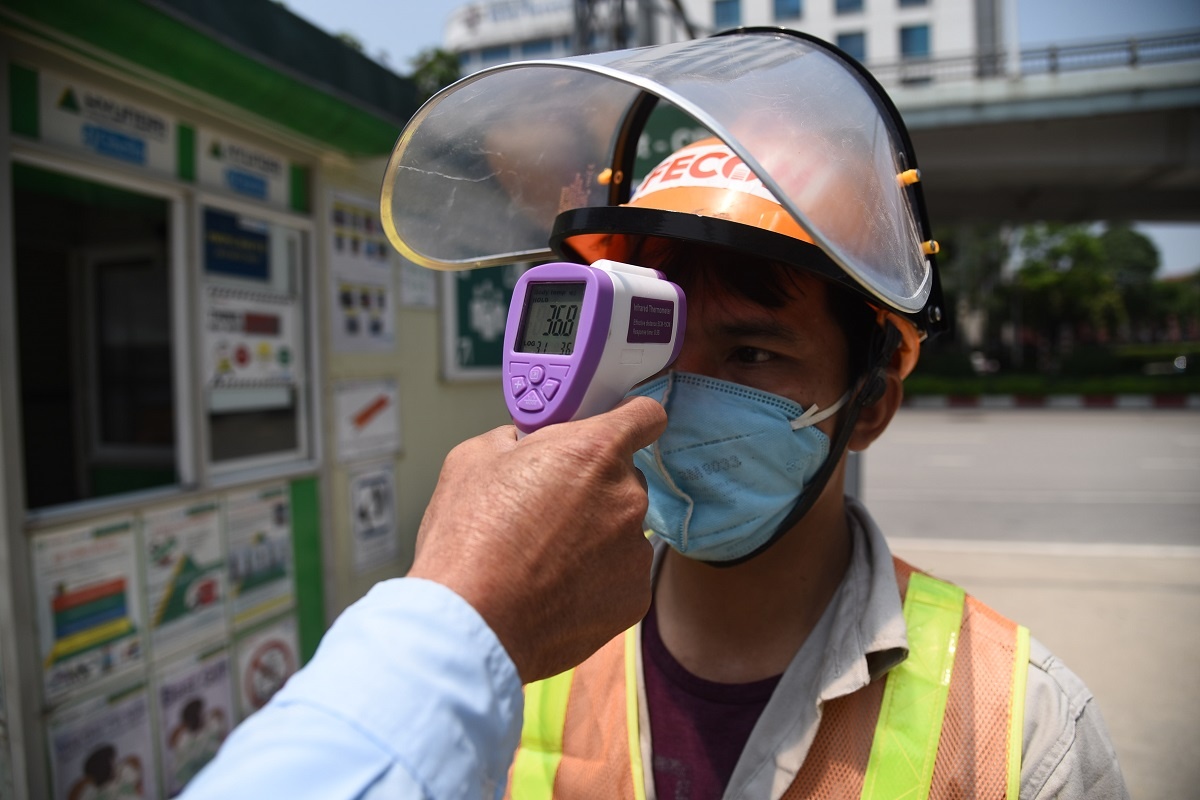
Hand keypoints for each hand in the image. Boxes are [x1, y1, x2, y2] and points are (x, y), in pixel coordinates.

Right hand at [408, 397, 666, 682]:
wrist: (471, 624)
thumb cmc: (468, 540)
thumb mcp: (474, 457)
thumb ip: (517, 437)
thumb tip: (527, 442)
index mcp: (594, 451)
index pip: (646, 415)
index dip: (630, 419)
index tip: (617, 430)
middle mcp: (626, 497)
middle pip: (623, 477)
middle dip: (592, 485)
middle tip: (546, 507)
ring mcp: (635, 551)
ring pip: (622, 529)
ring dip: (594, 535)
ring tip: (542, 557)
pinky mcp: (634, 597)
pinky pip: (621, 574)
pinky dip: (597, 578)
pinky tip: (555, 588)